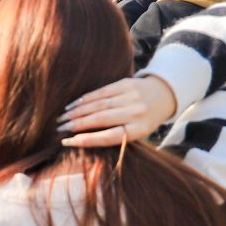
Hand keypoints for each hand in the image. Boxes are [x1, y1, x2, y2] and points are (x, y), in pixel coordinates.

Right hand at [58, 75, 178, 149]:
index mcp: (140, 129)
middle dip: (77, 124)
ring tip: (63, 118)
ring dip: (77, 111)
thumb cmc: (146, 119)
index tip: (68, 142)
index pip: (110, 137)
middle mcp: (136, 113)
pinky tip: (73, 105)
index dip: (87, 140)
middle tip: (60, 129)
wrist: (165, 94)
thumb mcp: (137, 132)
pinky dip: (85, 99)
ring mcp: (131, 97)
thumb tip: (82, 139)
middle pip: (101, 119)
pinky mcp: (126, 84)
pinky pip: (101, 92)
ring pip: (98, 105)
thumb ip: (116, 135)